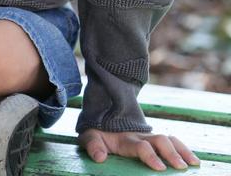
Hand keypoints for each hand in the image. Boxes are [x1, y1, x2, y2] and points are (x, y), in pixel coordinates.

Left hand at [79, 128, 199, 170]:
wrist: (103, 116)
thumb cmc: (98, 134)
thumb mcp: (90, 138)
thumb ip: (93, 146)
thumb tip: (99, 157)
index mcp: (125, 139)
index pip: (141, 146)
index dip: (150, 156)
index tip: (160, 168)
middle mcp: (141, 137)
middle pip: (160, 141)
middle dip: (171, 154)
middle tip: (181, 167)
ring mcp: (150, 137)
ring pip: (169, 139)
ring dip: (183, 151)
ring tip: (194, 164)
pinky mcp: (155, 140)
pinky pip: (172, 141)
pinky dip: (184, 149)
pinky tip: (194, 160)